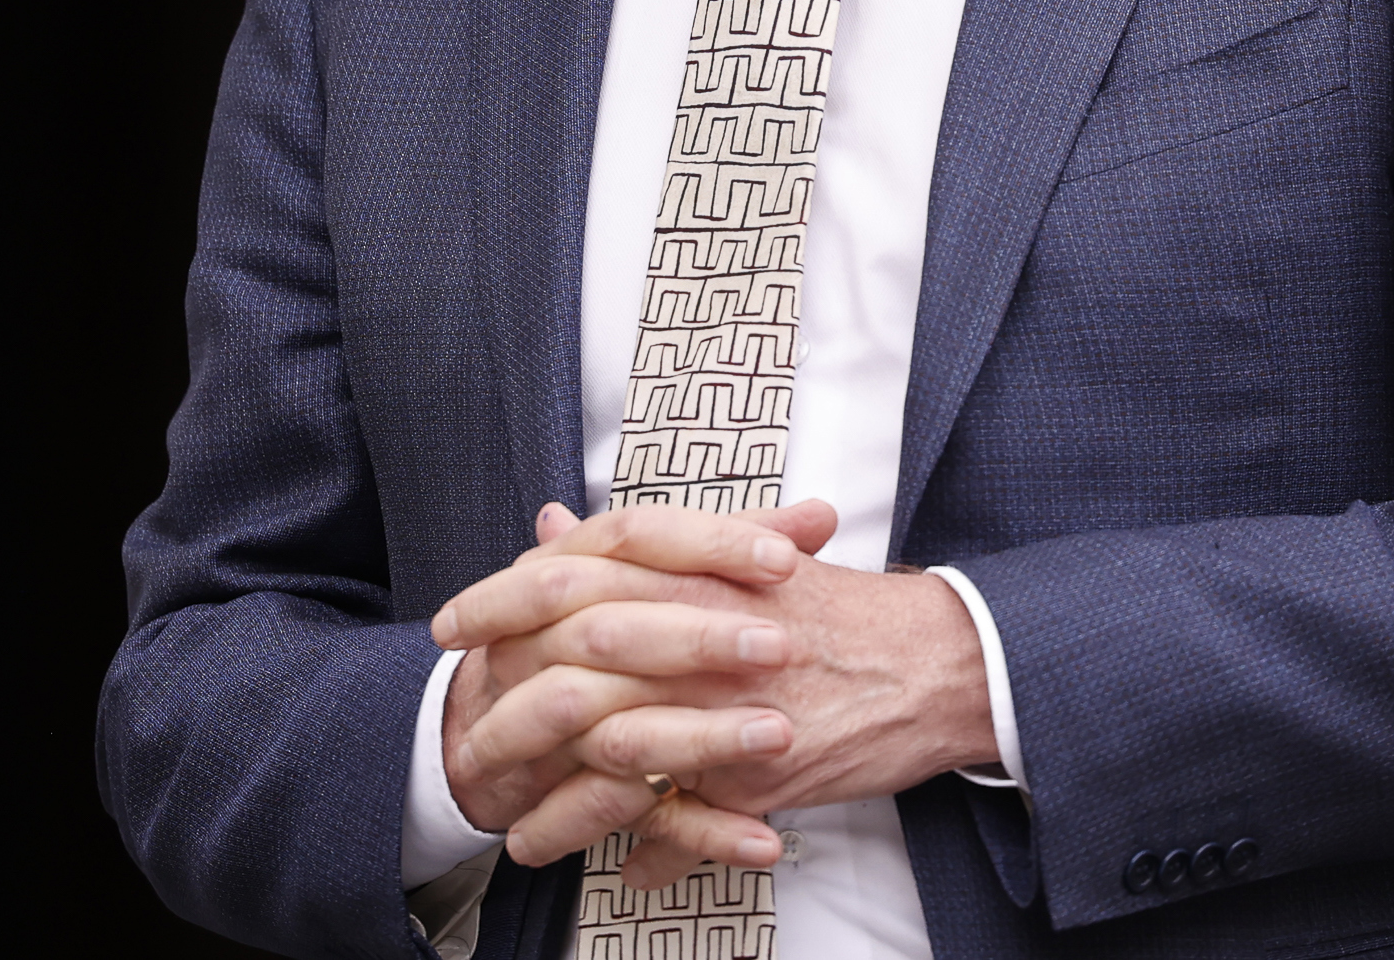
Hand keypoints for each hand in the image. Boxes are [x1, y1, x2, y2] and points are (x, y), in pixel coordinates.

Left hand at [435, 501, 998, 874]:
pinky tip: (623, 873)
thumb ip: (639, 545)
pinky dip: (650, 853)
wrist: (940, 659)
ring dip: (562, 809)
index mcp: (695, 568)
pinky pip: (688, 820)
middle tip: (464, 748)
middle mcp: (705, 630)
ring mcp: (731, 701)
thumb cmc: (841, 610)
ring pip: (617, 758)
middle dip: (510, 710)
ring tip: (520, 838)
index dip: (503, 599)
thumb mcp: (741, 558)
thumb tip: (548, 520)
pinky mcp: (762, 770)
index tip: (453, 624)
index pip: (575, 571)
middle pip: (578, 663)